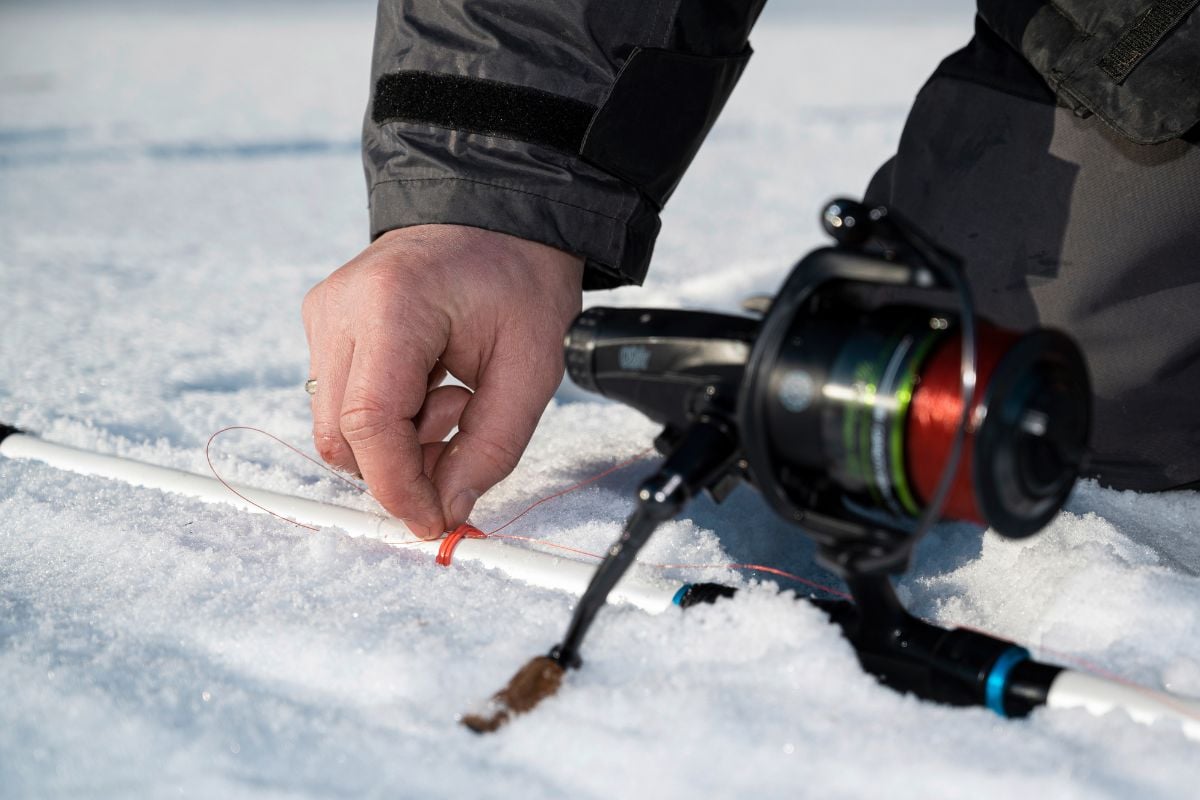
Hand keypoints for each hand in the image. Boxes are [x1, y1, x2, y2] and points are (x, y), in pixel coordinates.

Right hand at [302, 224, 583, 537]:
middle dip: (402, 464)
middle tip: (462, 433)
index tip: (434, 522)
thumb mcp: (531, 368)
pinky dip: (389, 416)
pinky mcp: (326, 325)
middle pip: (340, 437)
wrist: (498, 216)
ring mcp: (324, 315)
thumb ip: (492, 448)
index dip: (398, 488)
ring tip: (454, 396)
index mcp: (390, 307)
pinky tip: (432, 383)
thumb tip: (450, 510)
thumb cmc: (518, 276)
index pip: (368, 426)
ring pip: (338, 427)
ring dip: (398, 440)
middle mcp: (339, 308)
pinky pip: (343, 402)